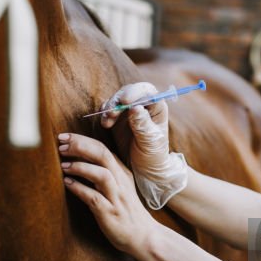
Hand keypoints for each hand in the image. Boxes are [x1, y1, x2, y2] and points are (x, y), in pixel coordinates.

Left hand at [58, 132, 159, 255]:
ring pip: (101, 174)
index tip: (64, 137)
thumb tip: (80, 161)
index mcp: (122, 173)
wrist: (143, 237)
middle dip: (80, 146)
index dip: (82, 140)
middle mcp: (121, 182)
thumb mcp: (119, 188)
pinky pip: (94, 197)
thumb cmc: (127, 212)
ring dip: (81, 167)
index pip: (103, 148)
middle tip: (61, 143)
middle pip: (102, 155)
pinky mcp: (110, 213)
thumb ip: (104, 174)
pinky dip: (80, 188)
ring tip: (63, 165)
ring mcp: (116, 197)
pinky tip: (67, 183)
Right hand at [99, 83, 187, 209]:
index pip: (146, 91)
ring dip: (109, 108)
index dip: (134, 92)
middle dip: (117, 101)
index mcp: (157, 107)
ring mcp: (129, 111)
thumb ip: (143, 125)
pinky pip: (108, 109)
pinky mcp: (117, 118)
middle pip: (128, 92)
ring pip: (116, 100)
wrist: (144, 169)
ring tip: (107, 123)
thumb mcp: (150, 142)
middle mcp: (143, 105)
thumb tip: (135, 107)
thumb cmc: (153, 155)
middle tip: (110, 114)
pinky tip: (105, 124)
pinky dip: (104, 114)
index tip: (124, 102)